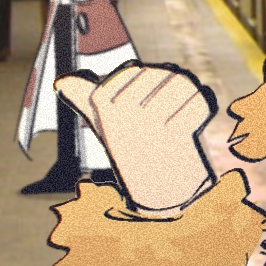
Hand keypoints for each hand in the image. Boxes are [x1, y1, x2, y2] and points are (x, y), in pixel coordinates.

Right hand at [55, 64, 216, 209]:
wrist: (158, 193)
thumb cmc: (130, 151)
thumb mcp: (105, 126)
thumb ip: (86, 99)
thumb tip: (62, 82)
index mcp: (103, 107)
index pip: (132, 72)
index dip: (143, 79)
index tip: (143, 99)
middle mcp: (123, 114)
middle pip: (158, 73)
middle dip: (169, 82)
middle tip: (171, 102)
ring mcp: (149, 125)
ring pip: (180, 82)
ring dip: (190, 91)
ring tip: (186, 104)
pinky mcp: (177, 136)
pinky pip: (197, 102)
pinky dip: (203, 104)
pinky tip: (198, 117)